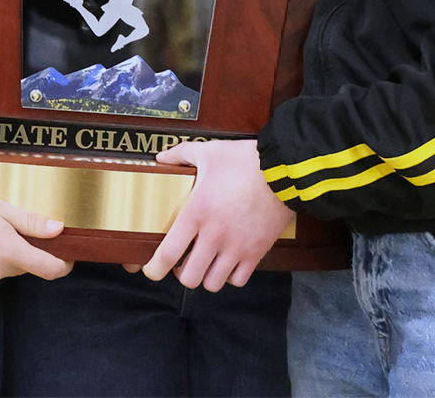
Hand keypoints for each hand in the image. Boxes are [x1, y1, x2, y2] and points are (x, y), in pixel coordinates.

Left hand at [142, 139, 291, 291]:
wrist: (283, 170)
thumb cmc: (244, 161)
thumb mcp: (208, 152)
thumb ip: (180, 155)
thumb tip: (161, 158)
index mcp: (197, 212)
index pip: (168, 253)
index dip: (154, 269)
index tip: (151, 270)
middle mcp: (214, 236)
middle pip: (189, 278)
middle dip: (182, 274)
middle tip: (183, 262)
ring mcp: (236, 247)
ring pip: (213, 283)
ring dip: (206, 276)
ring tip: (206, 263)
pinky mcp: (256, 252)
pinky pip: (239, 280)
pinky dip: (231, 276)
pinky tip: (229, 262)